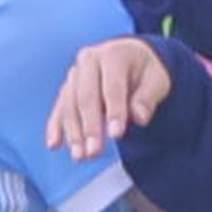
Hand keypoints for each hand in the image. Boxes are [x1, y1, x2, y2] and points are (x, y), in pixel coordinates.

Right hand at [49, 37, 172, 158]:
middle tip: (94, 152)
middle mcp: (89, 61)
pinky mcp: (67, 88)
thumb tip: (139, 117)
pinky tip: (54, 145)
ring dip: (73, 132)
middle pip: (86, 97)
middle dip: (89, 127)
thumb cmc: (144, 70)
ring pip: (70, 104)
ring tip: (80, 155)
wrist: (130, 56)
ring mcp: (75, 74)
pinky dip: (55, 126)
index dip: (115, 112)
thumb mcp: (157, 80)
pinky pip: (59, 108)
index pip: (113, 87)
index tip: (116, 135)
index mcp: (113, 55)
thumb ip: (148, 98)